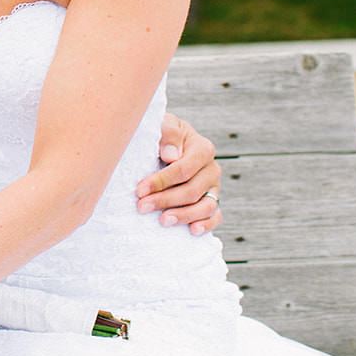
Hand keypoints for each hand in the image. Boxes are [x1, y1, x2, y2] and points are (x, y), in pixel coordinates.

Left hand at [135, 112, 222, 234]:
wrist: (168, 144)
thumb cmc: (163, 135)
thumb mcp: (164, 125)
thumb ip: (168, 134)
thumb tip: (171, 156)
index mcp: (202, 148)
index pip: (183, 169)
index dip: (161, 181)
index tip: (140, 190)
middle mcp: (212, 169)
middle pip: (192, 190)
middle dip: (165, 200)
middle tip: (142, 207)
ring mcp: (214, 187)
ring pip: (206, 206)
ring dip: (183, 216)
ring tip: (162, 221)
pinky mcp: (212, 200)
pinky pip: (215, 216)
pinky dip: (207, 224)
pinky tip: (192, 230)